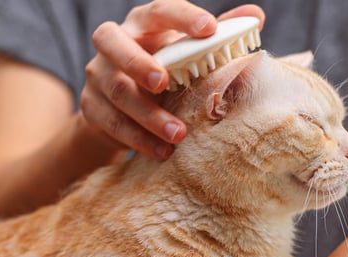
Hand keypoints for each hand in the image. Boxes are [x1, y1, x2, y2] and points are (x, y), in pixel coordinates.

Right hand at [80, 0, 264, 159]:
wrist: (119, 108)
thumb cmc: (164, 70)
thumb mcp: (186, 52)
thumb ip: (218, 34)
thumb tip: (255, 17)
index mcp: (143, 24)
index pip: (159, 10)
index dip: (182, 18)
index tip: (209, 30)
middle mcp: (114, 43)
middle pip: (114, 44)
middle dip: (138, 63)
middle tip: (164, 83)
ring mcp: (98, 76)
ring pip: (117, 91)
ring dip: (148, 115)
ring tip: (178, 134)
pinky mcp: (91, 107)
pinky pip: (112, 123)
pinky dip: (140, 139)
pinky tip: (163, 151)